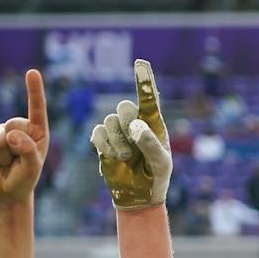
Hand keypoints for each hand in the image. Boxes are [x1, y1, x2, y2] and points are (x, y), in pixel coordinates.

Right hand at [0, 69, 48, 202]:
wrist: (5, 191)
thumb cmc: (24, 177)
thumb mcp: (33, 167)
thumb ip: (28, 150)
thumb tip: (11, 135)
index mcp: (36, 130)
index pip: (36, 108)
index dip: (34, 90)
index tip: (32, 72)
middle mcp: (18, 127)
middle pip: (13, 126)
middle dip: (15, 148)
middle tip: (16, 161)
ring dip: (3, 157)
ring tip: (5, 164)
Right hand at [91, 59, 172, 209]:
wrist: (139, 194)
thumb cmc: (156, 177)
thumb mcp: (161, 163)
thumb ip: (151, 144)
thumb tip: (136, 126)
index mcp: (154, 124)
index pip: (148, 98)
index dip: (144, 80)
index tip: (141, 63)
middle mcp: (135, 123)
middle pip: (123, 106)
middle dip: (126, 122)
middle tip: (134, 139)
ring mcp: (117, 131)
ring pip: (108, 122)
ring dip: (117, 142)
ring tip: (128, 158)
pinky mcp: (103, 141)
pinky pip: (97, 133)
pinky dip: (105, 146)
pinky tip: (114, 157)